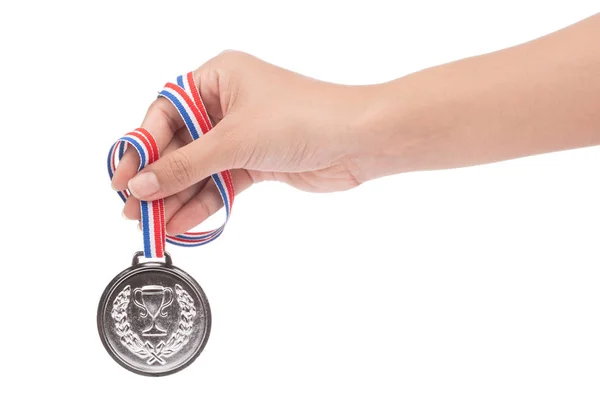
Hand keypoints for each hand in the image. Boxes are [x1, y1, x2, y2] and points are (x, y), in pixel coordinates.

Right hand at [113, 51, 374, 234]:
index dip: (141, 149)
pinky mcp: (255, 161)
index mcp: (216, 78)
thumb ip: (185, 165)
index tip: (122, 180)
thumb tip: (141, 184)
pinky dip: (204, 202)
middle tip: (134, 211)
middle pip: (180, 145)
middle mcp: (226, 104)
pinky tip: (183, 223)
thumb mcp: (234, 141)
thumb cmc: (304, 118)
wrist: (358, 141)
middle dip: (159, 180)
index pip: (164, 114)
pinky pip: (220, 183)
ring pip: (199, 169)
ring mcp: (241, 135)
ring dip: (178, 197)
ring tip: (154, 226)